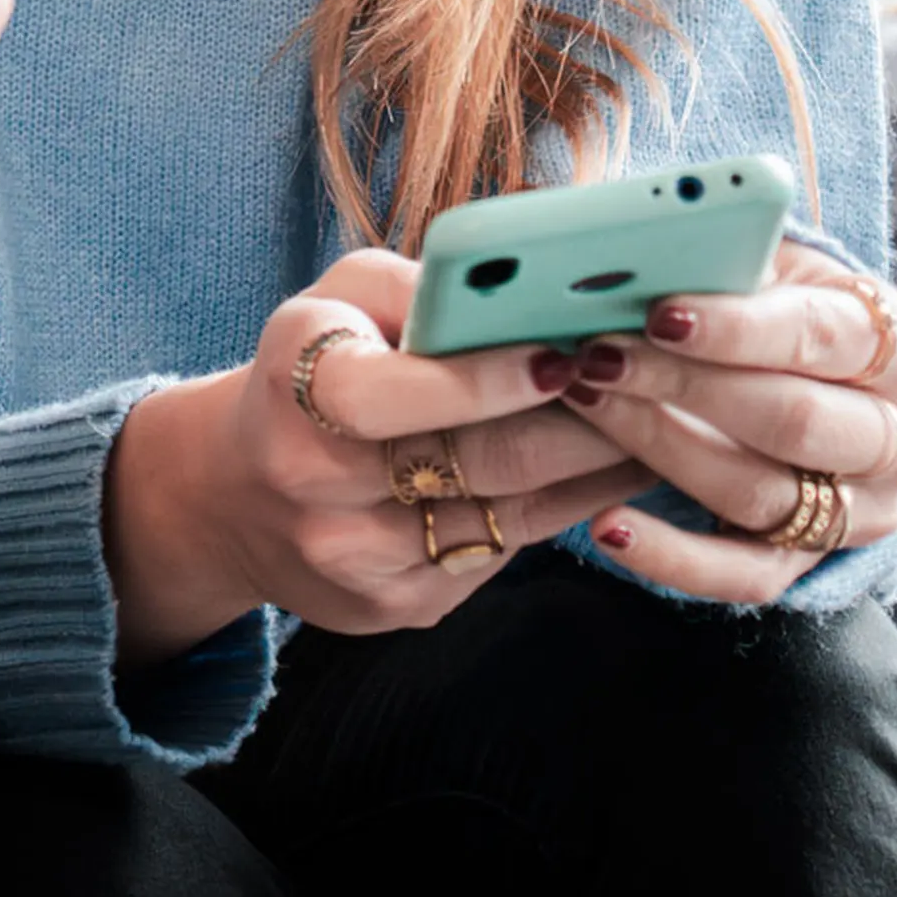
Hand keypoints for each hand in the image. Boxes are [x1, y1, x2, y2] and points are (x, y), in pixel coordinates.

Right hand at [105, 251, 635, 658]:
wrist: (238, 491)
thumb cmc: (312, 362)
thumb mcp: (340, 298)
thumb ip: (424, 287)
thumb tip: (532, 287)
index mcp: (298, 388)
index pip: (400, 392)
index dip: (490, 377)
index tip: (570, 352)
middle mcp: (318, 485)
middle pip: (480, 462)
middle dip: (582, 424)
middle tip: (651, 389)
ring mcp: (358, 559)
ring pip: (510, 518)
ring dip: (594, 473)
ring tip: (659, 428)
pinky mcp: (397, 609)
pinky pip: (502, 558)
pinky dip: (565, 513)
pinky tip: (609, 477)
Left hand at [538, 242, 896, 599]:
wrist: (804, 374)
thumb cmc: (772, 300)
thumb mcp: (769, 263)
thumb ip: (724, 258)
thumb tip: (639, 251)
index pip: (820, 336)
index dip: (737, 327)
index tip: (659, 313)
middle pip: (794, 420)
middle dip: (686, 386)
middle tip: (599, 357)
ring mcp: (863, 509)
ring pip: (760, 492)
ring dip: (661, 450)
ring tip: (586, 402)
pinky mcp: (811, 560)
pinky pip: (742, 575)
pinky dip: (672, 558)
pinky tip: (607, 525)